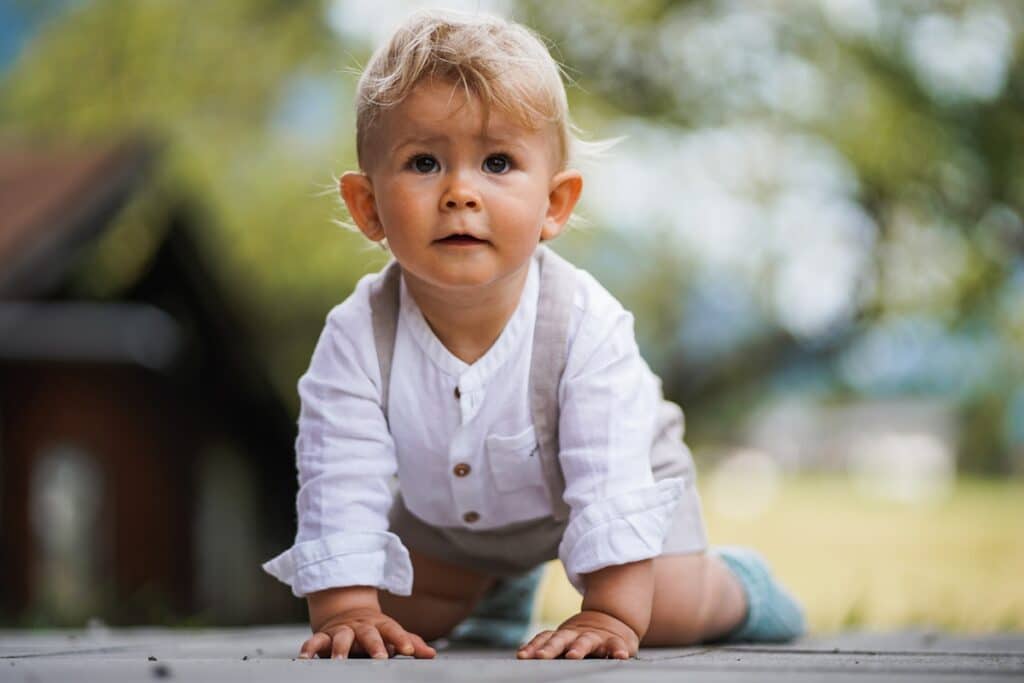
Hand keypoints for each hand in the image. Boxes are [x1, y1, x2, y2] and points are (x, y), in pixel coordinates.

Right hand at [298, 606, 435, 659]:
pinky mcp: (324, 636)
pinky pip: (315, 641)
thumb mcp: (391, 632)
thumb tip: (431, 653)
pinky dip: (309, 649)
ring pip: (341, 637)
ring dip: (340, 649)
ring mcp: (342, 630)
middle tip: (380, 657)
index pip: (393, 631)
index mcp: (380, 626)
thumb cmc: (373, 628)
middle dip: (374, 645)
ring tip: (339, 661)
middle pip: (368, 634)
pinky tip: (306, 658)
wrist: (345, 611)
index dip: (402, 640)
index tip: (410, 650)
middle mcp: (361, 627)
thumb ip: (410, 642)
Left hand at [516, 609, 639, 659]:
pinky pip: (616, 646)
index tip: (522, 656)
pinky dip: (618, 650)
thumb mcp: (565, 639)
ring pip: (587, 641)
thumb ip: (547, 645)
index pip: (545, 638)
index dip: (533, 646)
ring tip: (573, 656)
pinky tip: (619, 656)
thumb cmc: (582, 637)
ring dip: (579, 648)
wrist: (612, 621)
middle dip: (551, 648)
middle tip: (541, 657)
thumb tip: (521, 654)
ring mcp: (596, 637)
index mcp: (563, 635)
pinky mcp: (615, 641)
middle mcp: (577, 634)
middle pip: (561, 639)